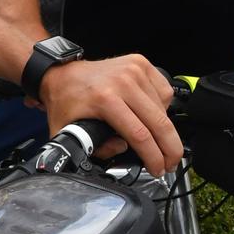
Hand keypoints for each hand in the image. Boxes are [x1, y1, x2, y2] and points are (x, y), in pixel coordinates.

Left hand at [37, 55, 179, 175]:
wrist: (62, 74)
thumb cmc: (66, 101)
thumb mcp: (68, 133)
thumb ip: (96, 149)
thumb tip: (122, 149)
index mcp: (104, 99)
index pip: (140, 135)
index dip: (153, 157)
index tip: (158, 170)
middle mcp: (122, 82)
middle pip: (159, 123)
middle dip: (170, 150)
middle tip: (170, 163)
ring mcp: (133, 70)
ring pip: (164, 109)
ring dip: (165, 130)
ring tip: (158, 141)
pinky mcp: (140, 63)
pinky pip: (165, 91)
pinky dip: (164, 107)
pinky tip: (153, 115)